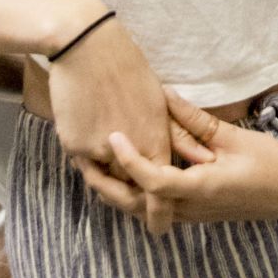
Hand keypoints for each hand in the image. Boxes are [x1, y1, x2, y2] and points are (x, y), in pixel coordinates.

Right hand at [48, 17, 211, 234]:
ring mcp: (98, 151)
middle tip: (136, 199)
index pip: (159, 191)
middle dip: (131, 195)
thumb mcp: (159, 102)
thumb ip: (178, 136)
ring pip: (104, 178)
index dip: (159, 215)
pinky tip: (92, 133)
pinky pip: (84, 162)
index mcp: (155, 141)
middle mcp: (128, 152)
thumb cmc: (128, 70)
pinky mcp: (74, 145)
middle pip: (129, 190)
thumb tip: (202, 161)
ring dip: (108, 175)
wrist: (88, 47)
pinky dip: (90, 156)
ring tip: (110, 159)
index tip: (160, 229)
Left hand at [105, 91, 277, 225]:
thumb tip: (164, 94)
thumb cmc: (270, 162)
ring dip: (117, 192)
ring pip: (141, 211)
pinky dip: (135, 194)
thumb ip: (195, 120)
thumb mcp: (234, 137)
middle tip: (84, 158)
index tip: (114, 136)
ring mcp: (192, 215)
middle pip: (136, 204)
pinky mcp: (194, 214)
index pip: (154, 180)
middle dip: (106, 184)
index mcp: (203, 187)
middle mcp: (192, 207)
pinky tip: (124, 176)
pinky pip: (155, 208)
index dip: (130, 159)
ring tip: (96, 166)